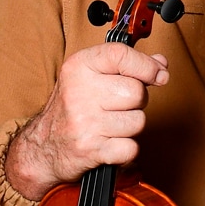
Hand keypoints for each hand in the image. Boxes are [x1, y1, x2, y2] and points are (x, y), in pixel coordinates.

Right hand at [3, 45, 170, 200]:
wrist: (43, 147)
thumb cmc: (71, 108)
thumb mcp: (90, 76)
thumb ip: (126, 66)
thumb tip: (160, 64)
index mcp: (79, 67)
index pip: (121, 55)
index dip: (147, 66)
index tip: (158, 74)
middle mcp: (79, 92)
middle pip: (137, 92)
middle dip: (136, 102)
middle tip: (117, 106)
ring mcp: (85, 122)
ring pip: (138, 121)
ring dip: (130, 127)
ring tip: (111, 125)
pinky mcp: (91, 149)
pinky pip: (131, 148)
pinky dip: (126, 149)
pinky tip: (110, 143)